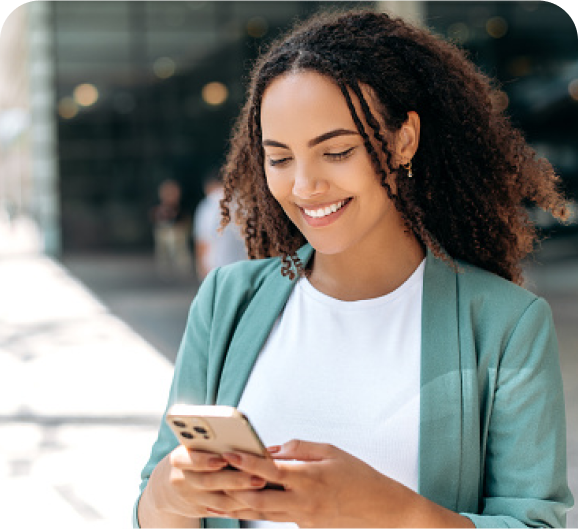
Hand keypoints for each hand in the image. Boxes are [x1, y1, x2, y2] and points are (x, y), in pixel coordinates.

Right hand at [146, 444, 269, 518]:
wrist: (166, 488)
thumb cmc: (190, 456)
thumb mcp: (191, 446)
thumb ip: (210, 443)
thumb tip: (242, 437)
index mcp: (179, 459)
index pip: (187, 459)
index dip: (204, 460)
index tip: (222, 459)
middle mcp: (183, 480)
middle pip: (210, 481)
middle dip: (236, 479)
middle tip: (257, 475)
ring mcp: (193, 499)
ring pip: (220, 501)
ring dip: (243, 495)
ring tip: (262, 485)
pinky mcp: (202, 511)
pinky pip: (224, 511)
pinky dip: (241, 506)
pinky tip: (257, 499)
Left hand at [221, 439, 420, 527]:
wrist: (383, 512)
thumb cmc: (359, 476)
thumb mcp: (332, 451)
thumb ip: (300, 448)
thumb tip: (273, 448)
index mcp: (310, 477)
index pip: (271, 469)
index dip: (246, 460)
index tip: (227, 452)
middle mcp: (302, 501)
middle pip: (257, 497)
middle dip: (231, 487)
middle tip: (210, 475)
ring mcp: (302, 519)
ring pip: (260, 513)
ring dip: (235, 505)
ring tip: (212, 496)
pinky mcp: (304, 528)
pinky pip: (273, 519)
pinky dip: (254, 512)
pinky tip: (238, 507)